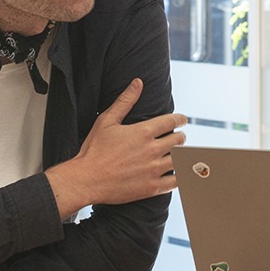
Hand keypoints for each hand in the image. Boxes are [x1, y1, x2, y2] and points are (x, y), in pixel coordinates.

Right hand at [45, 78, 186, 217]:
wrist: (86, 180)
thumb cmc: (94, 150)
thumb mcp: (106, 121)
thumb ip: (125, 101)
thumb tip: (138, 82)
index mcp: (143, 132)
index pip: (172, 121)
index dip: (181, 119)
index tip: (183, 120)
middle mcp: (152, 150)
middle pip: (179, 140)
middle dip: (181, 137)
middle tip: (179, 138)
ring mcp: (153, 170)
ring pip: (180, 160)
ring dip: (182, 155)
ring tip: (180, 155)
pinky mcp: (152, 187)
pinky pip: (176, 181)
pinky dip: (182, 176)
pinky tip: (181, 174)